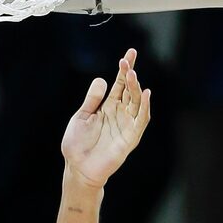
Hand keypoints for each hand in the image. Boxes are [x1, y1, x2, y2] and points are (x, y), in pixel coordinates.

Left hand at [61, 50, 150, 188]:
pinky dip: (145, 108)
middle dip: (130, 76)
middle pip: (130, 90)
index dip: (125, 69)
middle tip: (127, 62)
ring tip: (132, 76)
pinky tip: (145, 94)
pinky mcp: (130, 138)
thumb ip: (92, 99)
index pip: (120, 84)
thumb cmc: (77, 145)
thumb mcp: (81, 117)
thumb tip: (102, 79)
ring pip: (137, 102)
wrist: (78, 168)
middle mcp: (120, 113)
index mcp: (108, 107)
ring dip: (136, 88)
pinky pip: (141, 121)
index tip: (130, 54)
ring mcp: (126, 125)